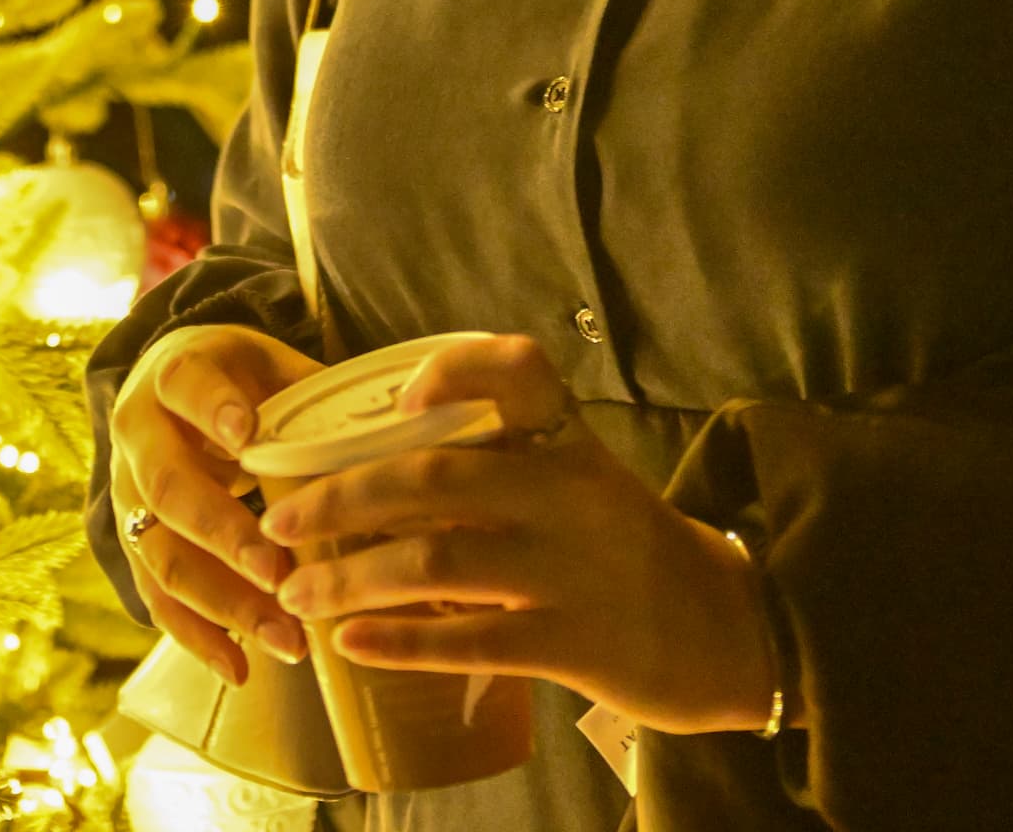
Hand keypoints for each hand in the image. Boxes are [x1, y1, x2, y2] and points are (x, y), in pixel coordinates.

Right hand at [107, 322, 324, 683]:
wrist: (172, 392)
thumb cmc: (239, 381)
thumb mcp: (271, 368)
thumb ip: (318, 399)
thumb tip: (406, 430)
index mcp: (175, 375)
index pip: (187, 387)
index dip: (212, 410)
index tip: (247, 436)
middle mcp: (139, 436)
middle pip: (167, 486)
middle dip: (223, 534)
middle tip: (277, 571)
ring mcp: (128, 496)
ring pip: (160, 554)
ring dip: (221, 601)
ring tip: (282, 637)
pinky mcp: (134, 546)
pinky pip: (156, 598)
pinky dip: (196, 637)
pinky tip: (239, 669)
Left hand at [262, 333, 781, 736]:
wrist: (733, 631)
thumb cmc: (634, 553)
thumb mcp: (586, 486)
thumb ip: (507, 471)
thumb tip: (385, 479)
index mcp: (572, 444)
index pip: (520, 369)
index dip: (452, 370)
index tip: (396, 400)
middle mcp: (569, 495)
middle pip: (434, 477)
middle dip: (341, 498)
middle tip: (278, 521)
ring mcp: (573, 570)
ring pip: (437, 563)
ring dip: (351, 578)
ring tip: (297, 594)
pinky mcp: (577, 644)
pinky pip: (472, 640)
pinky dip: (403, 641)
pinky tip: (354, 644)